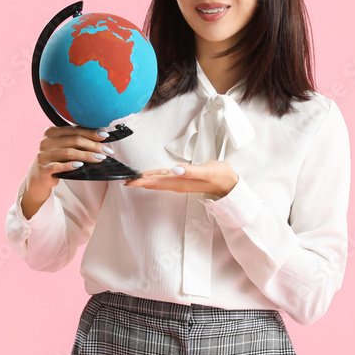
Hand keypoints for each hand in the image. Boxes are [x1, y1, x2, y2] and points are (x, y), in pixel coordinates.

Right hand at [27, 125, 112, 191]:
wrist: (38, 177)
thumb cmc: (56, 160)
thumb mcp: (62, 147)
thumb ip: (75, 140)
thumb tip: (100, 137)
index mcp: (51, 132)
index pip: (75, 130)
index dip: (91, 132)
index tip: (105, 135)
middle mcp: (46, 141)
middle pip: (74, 140)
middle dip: (93, 145)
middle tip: (106, 151)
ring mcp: (43, 155)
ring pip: (69, 152)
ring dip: (87, 155)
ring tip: (100, 158)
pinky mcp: (43, 169)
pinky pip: (58, 166)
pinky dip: (70, 165)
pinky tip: (80, 165)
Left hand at [124, 161, 238, 197]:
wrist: (229, 183)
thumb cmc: (220, 176)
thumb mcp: (207, 172)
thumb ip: (191, 171)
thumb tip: (175, 170)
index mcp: (180, 182)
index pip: (156, 182)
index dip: (141, 181)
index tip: (128, 181)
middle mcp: (178, 183)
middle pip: (154, 183)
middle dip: (139, 182)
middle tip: (124, 180)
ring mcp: (180, 181)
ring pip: (158, 181)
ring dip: (145, 179)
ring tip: (133, 178)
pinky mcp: (183, 177)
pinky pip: (165, 178)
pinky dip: (155, 176)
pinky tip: (151, 175)